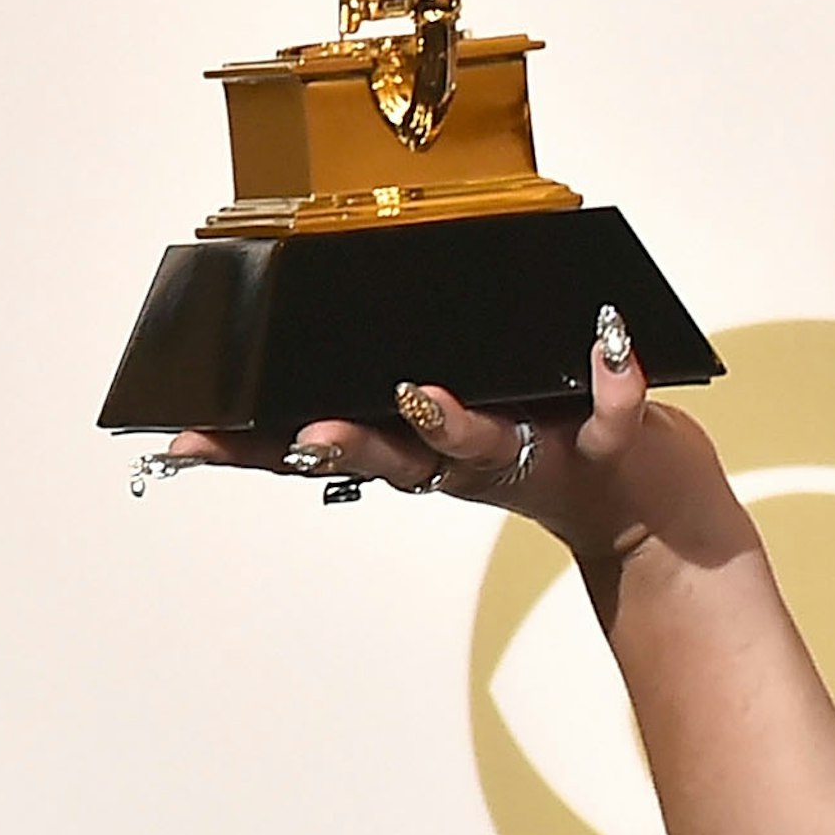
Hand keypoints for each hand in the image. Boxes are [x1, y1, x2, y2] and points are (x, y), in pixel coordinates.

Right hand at [150, 304, 737, 568]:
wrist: (648, 504)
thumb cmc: (549, 443)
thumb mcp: (461, 415)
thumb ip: (405, 387)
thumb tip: (333, 330)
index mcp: (421, 450)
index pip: (324, 449)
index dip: (256, 451)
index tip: (186, 443)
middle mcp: (467, 461)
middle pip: (391, 457)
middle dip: (347, 443)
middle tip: (306, 433)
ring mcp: (537, 454)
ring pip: (482, 444)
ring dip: (451, 423)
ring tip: (423, 395)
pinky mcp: (610, 442)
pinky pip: (613, 412)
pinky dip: (615, 383)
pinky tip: (616, 349)